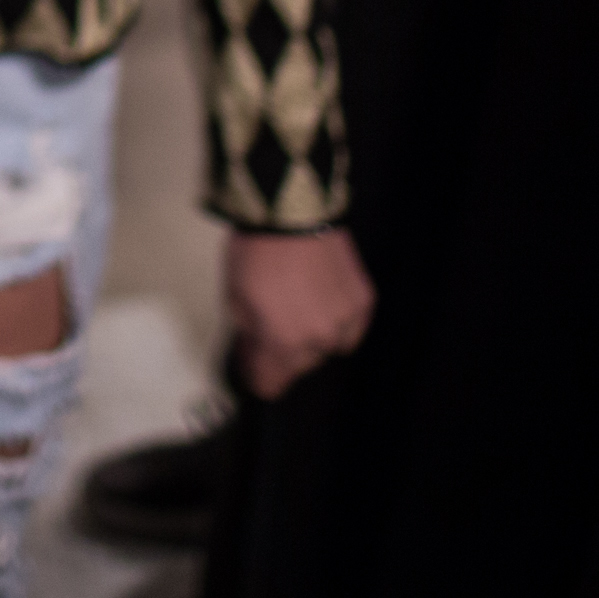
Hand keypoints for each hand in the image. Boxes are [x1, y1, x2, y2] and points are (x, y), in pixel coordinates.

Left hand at [226, 226, 374, 399]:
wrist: (292, 212)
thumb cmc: (255, 254)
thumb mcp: (234, 298)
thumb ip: (248, 336)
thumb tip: (254, 354)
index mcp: (282, 344)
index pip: (270, 385)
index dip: (257, 376)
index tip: (252, 363)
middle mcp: (319, 341)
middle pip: (299, 367)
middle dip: (284, 351)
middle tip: (272, 320)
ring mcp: (347, 323)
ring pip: (328, 348)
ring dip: (314, 336)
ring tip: (301, 305)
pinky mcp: (364, 302)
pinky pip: (351, 328)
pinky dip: (338, 320)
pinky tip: (324, 299)